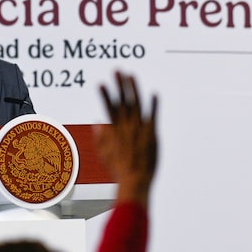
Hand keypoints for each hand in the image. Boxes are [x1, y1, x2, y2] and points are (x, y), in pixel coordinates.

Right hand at [94, 72, 157, 206]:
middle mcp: (126, 126)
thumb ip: (100, 137)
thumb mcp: (104, 154)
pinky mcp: (152, 134)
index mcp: (114, 131)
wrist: (134, 181)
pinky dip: (154, 105)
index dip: (104, 94)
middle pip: (122, 101)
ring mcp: (139, 129)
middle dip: (118, 84)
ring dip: (133, 89)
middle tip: (116, 70)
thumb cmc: (119, 171)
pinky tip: (154, 93)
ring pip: (136, 104)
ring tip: (131, 75)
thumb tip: (96, 122)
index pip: (108, 108)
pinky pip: (153, 116)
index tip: (100, 82)